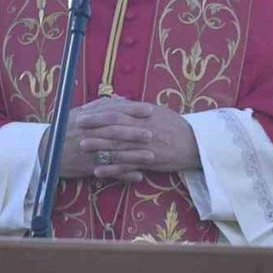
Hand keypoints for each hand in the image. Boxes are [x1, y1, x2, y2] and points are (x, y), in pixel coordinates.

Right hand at [56, 97, 155, 182]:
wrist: (47, 151)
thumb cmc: (66, 129)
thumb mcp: (81, 113)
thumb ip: (102, 105)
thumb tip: (123, 99)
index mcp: (89, 117)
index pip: (113, 111)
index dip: (132, 110)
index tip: (149, 110)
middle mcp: (89, 132)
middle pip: (114, 131)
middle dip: (134, 132)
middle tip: (152, 134)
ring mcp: (89, 150)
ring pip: (114, 152)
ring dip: (134, 156)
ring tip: (152, 157)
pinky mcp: (88, 167)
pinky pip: (108, 171)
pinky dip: (124, 175)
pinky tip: (138, 177)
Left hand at [70, 98, 200, 179]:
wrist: (195, 144)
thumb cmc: (174, 126)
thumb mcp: (157, 111)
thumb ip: (136, 108)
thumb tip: (117, 101)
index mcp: (144, 115)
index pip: (118, 111)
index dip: (99, 112)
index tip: (83, 113)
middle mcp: (143, 129)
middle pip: (115, 127)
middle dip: (94, 127)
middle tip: (77, 127)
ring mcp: (145, 146)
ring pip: (119, 146)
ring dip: (99, 146)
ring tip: (82, 146)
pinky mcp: (149, 161)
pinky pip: (127, 166)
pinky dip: (112, 169)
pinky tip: (98, 170)